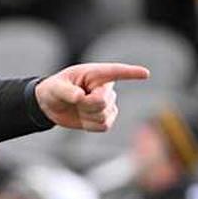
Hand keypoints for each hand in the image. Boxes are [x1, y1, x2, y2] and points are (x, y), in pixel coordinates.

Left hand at [35, 63, 149, 131]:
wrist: (52, 105)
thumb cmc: (54, 89)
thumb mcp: (55, 87)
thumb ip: (66, 91)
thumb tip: (80, 97)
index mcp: (95, 74)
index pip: (116, 72)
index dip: (130, 73)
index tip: (145, 73)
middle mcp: (105, 88)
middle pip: (102, 102)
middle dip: (85, 105)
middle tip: (74, 99)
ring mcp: (108, 103)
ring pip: (104, 116)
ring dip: (87, 116)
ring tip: (78, 107)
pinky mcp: (106, 118)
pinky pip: (104, 126)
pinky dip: (90, 125)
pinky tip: (83, 118)